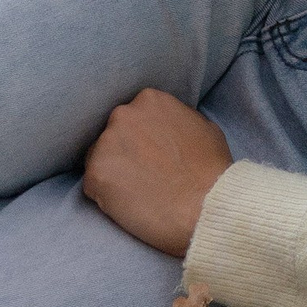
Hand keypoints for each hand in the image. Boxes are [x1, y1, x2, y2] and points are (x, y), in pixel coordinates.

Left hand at [84, 88, 230, 256]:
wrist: (206, 206)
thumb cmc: (212, 171)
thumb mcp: (203, 127)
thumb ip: (176, 120)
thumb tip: (166, 129)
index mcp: (149, 100)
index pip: (133, 117)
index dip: (141, 139)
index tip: (152, 155)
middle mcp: (123, 115)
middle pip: (113, 135)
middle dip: (124, 153)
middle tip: (144, 175)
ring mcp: (106, 144)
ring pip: (99, 159)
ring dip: (114, 175)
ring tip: (139, 193)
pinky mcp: (95, 174)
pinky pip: (93, 185)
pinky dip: (107, 197)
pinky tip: (131, 204)